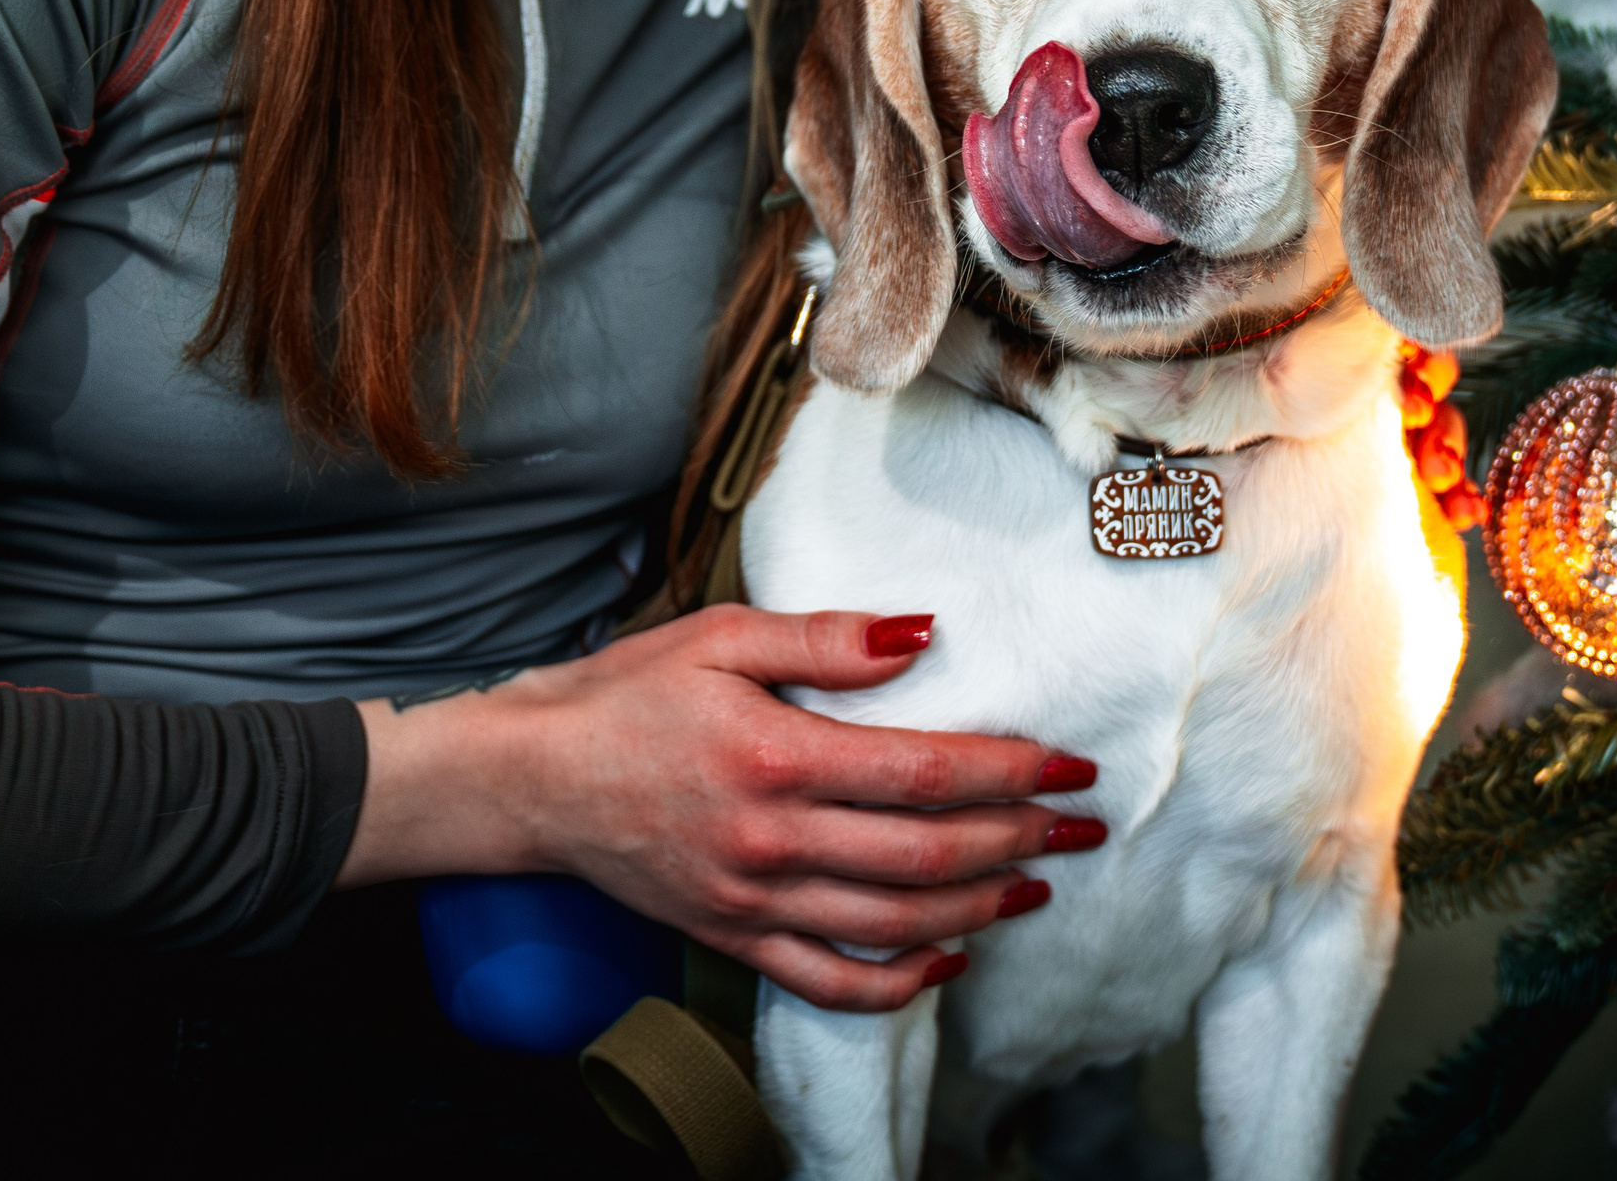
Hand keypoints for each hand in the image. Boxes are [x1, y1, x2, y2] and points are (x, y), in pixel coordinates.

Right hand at [337, 606, 1102, 1009]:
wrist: (534, 777)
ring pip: (896, 920)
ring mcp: (754, 900)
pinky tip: (948, 956)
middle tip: (1083, 823)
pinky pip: (832, 981)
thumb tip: (923, 634)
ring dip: (982, 904)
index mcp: (777, 753)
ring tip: (1038, 881)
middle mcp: (773, 838)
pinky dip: (901, 980)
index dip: (1011, 770)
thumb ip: (827, 639)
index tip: (1069, 761)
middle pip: (928, 852)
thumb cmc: (628, 692)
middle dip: (1021, 838)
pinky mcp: (733, 939)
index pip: (926, 772)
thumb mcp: (723, 634)